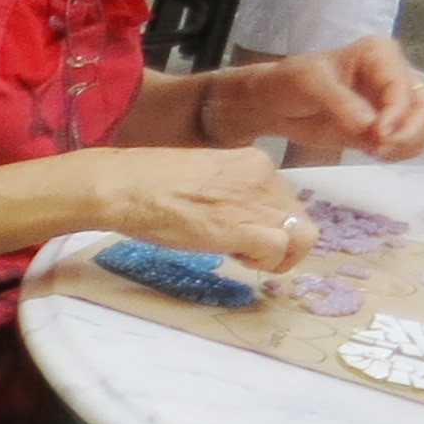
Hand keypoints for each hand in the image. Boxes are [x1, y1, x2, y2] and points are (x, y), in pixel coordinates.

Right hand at [88, 144, 314, 268]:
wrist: (122, 186)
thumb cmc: (144, 184)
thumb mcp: (201, 177)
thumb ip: (228, 191)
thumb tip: (236, 216)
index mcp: (253, 161)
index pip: (286, 198)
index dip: (269, 222)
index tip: (244, 232)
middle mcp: (264, 176)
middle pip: (299, 218)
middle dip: (277, 240)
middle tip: (242, 249)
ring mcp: (256, 201)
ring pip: (301, 236)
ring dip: (276, 254)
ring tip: (242, 257)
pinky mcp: (243, 227)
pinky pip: (280, 250)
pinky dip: (265, 262)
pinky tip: (237, 259)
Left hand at [238, 40, 423, 163]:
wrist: (274, 103)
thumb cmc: (289, 83)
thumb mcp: (309, 85)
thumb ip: (341, 104)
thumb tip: (371, 128)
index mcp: (380, 54)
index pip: (403, 86)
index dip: (398, 114)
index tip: (379, 136)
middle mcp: (396, 74)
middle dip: (411, 132)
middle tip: (379, 150)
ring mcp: (396, 101)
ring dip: (411, 143)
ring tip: (377, 152)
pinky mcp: (389, 124)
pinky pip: (413, 140)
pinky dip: (403, 151)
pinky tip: (377, 154)